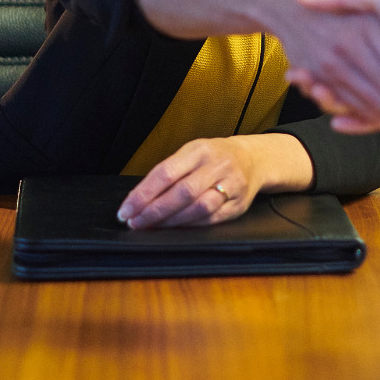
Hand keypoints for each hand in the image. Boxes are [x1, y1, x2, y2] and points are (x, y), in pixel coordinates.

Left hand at [115, 134, 307, 228]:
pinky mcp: (239, 205)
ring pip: (199, 208)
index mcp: (199, 149)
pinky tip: (175, 229)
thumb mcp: (191, 153)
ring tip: (152, 227)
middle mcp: (217, 165)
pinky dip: (190, 226)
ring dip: (171, 222)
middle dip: (154, 211)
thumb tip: (138, 199)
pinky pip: (212, 219)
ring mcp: (231, 185)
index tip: (126, 209)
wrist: (253, 160)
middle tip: (135, 222)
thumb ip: (169, 172)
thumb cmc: (213, 157)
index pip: (165, 172)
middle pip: (182, 192)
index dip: (143, 194)